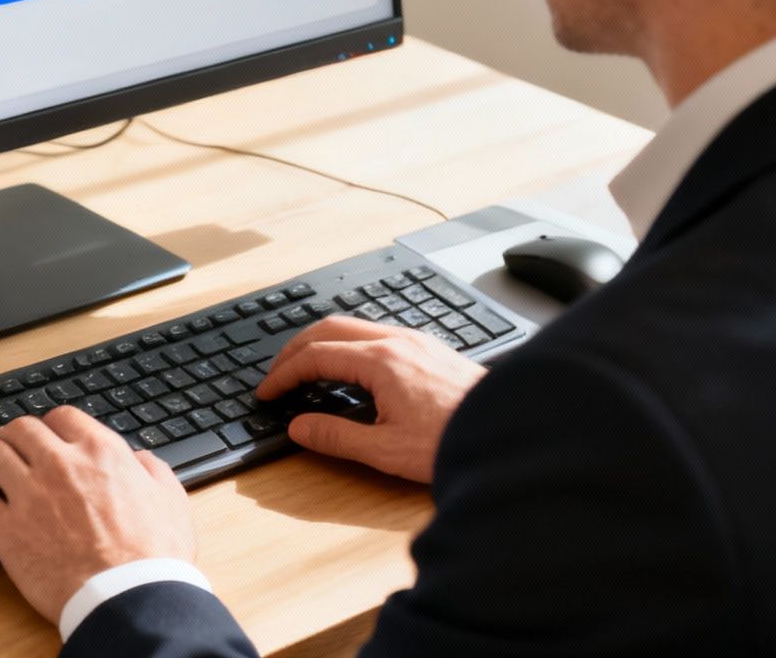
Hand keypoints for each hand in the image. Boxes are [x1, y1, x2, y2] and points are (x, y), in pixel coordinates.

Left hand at [0, 406, 196, 623]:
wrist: (128, 596)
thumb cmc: (152, 556)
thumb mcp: (170, 500)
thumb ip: (152, 471)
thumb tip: (141, 460)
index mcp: (99, 452)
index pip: (62, 417)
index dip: (49, 424)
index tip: (45, 434)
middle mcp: (60, 463)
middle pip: (20, 428)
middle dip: (10, 434)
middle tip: (5, 445)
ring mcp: (29, 493)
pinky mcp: (7, 528)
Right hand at [255, 315, 487, 482]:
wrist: (508, 434)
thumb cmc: (455, 441)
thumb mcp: (386, 450)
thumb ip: (337, 436)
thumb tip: (300, 427)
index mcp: (381, 362)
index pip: (316, 356)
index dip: (284, 374)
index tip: (267, 392)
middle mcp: (398, 342)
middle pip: (330, 328)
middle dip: (296, 348)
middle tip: (278, 373)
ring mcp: (416, 341)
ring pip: (355, 326)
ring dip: (323, 343)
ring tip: (307, 369)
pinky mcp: (430, 350)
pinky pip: (377, 333)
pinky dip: (349, 344)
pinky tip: (350, 368)